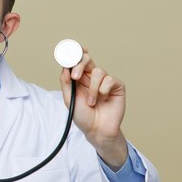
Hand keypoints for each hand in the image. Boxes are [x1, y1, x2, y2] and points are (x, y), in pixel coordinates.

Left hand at [59, 48, 127, 168]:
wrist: (97, 131)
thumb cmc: (83, 116)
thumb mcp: (69, 99)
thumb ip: (66, 82)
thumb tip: (64, 66)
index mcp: (80, 78)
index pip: (76, 61)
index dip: (74, 53)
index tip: (68, 51)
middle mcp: (92, 77)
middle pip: (87, 59)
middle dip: (80, 65)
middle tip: (76, 77)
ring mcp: (105, 81)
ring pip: (98, 71)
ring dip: (92, 89)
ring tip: (91, 102)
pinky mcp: (117, 86)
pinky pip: (109, 80)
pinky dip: (103, 90)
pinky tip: (104, 99)